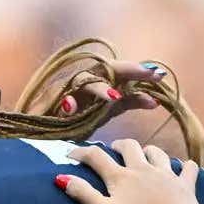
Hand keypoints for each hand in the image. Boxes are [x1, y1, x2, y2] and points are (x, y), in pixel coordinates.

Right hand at [54, 58, 171, 120]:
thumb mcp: (106, 111)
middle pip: (106, 69)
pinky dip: (67, 103)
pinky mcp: (50, 104)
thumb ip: (127, 103)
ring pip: (85, 82)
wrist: (43, 135)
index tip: (159, 75)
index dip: (139, 72)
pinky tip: (71, 108)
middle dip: (128, 70)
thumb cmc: (75, 121)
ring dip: (99, 88)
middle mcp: (84, 82)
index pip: (121, 73)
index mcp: (99, 82)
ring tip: (114, 98)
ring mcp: (67, 91)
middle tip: (149, 74)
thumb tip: (154, 100)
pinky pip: (60, 101)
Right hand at [57, 140, 202, 203]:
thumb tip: (62, 178)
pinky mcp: (185, 184)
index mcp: (120, 177)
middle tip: (115, 150)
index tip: (72, 153)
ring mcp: (166, 174)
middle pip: (130, 147)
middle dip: (120, 145)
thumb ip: (84, 195)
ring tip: (145, 156)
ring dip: (149, 151)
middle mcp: (142, 168)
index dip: (82, 152)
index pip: (97, 157)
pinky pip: (187, 168)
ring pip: (157, 153)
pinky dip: (184, 166)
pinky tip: (184, 167)